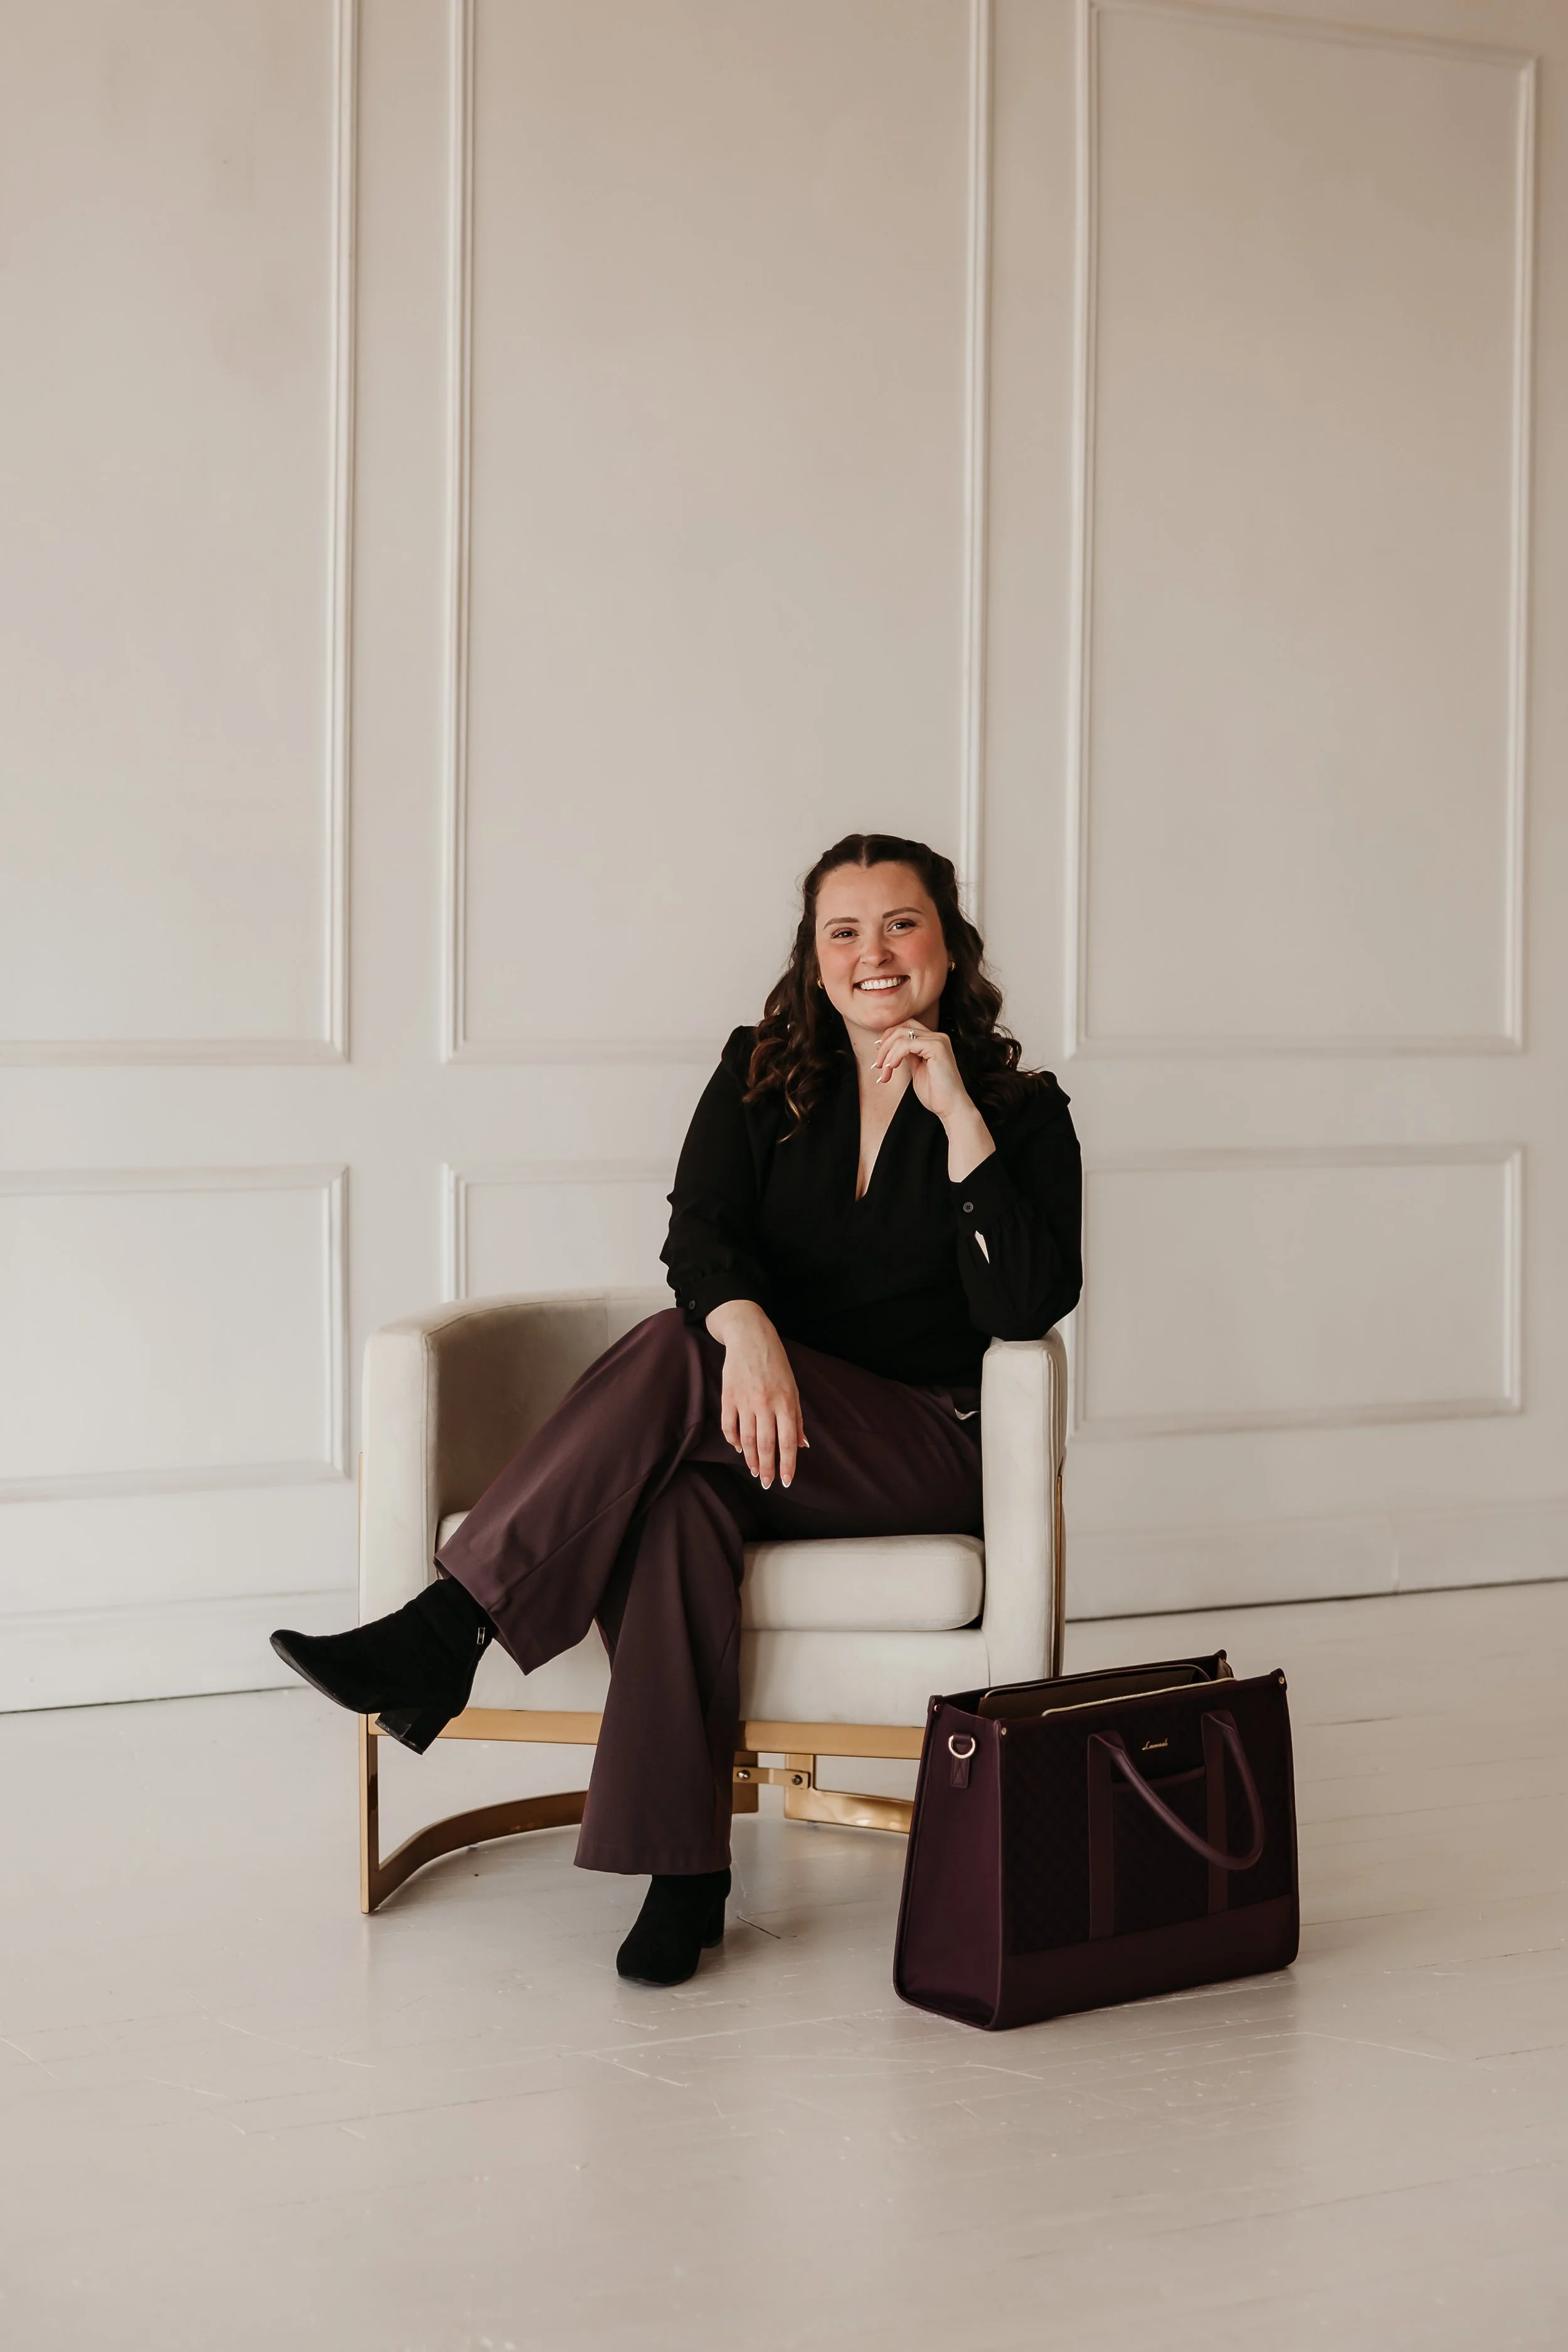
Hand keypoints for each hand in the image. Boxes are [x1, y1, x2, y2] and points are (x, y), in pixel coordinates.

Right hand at [704, 1300, 806, 1487]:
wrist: (750, 1337)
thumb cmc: (776, 1363)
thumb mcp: (793, 1388)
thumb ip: (797, 1418)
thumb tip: (803, 1445)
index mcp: (786, 1402)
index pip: (787, 1442)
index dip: (787, 1464)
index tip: (785, 1481)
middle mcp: (766, 1404)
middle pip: (765, 1445)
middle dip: (767, 1468)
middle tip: (767, 1484)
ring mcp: (744, 1401)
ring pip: (746, 1439)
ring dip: (750, 1459)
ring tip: (755, 1472)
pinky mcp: (728, 1397)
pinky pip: (728, 1426)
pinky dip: (733, 1440)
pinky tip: (738, 1449)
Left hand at [870, 1023, 996, 1183]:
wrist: (950, 1107)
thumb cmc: (935, 1093)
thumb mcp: (916, 1069)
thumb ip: (907, 1055)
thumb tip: (889, 1048)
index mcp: (933, 1041)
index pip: (906, 1027)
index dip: (888, 1038)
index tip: (879, 1056)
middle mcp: (937, 1037)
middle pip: (902, 1027)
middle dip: (885, 1045)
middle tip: (877, 1065)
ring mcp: (938, 1040)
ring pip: (901, 1035)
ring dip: (887, 1053)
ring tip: (884, 1071)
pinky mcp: (936, 1047)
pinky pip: (906, 1044)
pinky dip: (894, 1055)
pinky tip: (892, 1068)